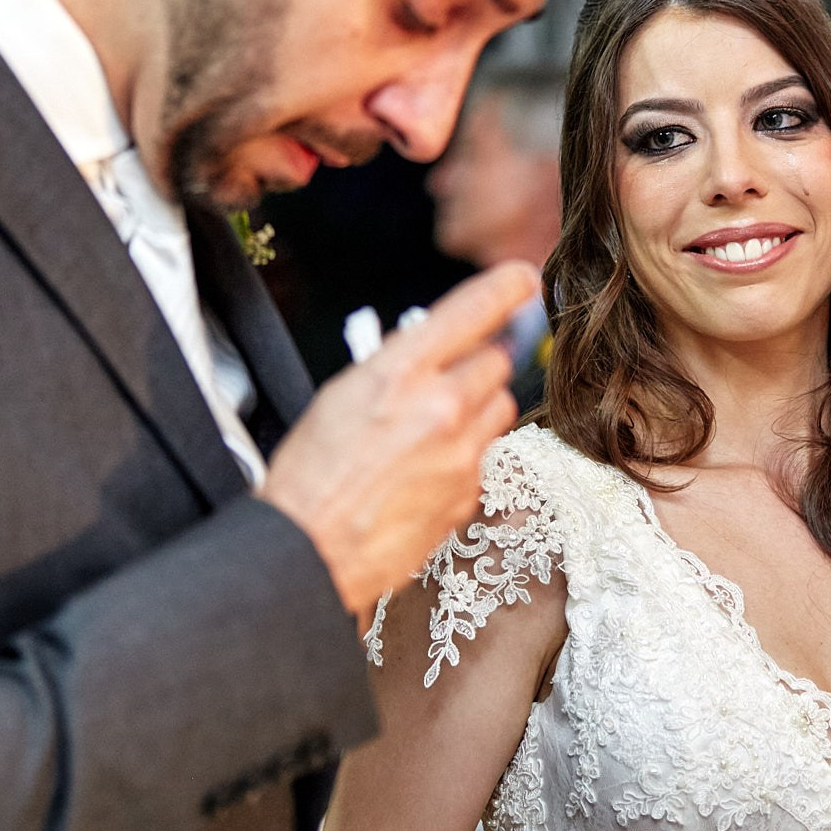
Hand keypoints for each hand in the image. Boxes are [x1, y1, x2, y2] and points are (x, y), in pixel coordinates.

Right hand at [260, 264, 535, 613]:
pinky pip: (485, 456)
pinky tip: (426, 468)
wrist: (309, 550)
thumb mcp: (340, 396)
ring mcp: (461, 455)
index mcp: (401, 372)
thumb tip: (431, 345)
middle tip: (452, 372)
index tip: (521, 280)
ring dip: (479, 406)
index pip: (475, 310)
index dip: (506, 288)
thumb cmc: (311, 475)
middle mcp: (440, 408)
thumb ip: (396, 364)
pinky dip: (465, 454)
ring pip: (499, 407)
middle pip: (498, 361)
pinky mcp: (468, 494)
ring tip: (435, 423)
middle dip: (479, 361)